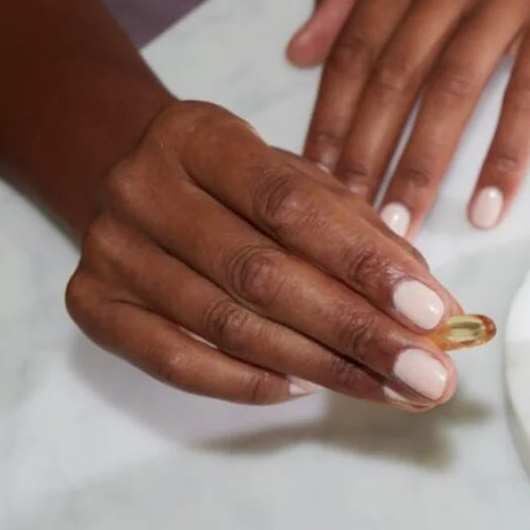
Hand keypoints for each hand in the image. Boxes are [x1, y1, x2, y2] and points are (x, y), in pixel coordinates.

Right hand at [66, 101, 460, 406]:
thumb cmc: (235, 187)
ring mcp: (110, 250)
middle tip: (428, 378)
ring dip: (322, 369)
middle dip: (358, 334)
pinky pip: (178, 363)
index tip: (435, 315)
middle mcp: (144, 188)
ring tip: (390, 392)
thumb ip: (362, 236)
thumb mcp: (296, 183)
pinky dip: (248, 384)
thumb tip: (436, 309)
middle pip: (263, 275)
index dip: (367, 266)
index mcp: (200, 136)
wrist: (126, 178)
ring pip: (228, 326)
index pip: (292, 206)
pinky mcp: (92, 305)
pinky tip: (307, 389)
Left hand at [286, 0, 529, 237]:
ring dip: (421, 167)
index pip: (353, 51)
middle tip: (346, 224)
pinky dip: (506, 155)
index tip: (309, 179)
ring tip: (401, 230)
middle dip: (363, 158)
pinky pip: (528, 95)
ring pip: (450, 93)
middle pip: (392, 79)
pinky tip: (489, 207)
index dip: (328, 120)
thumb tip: (298, 50)